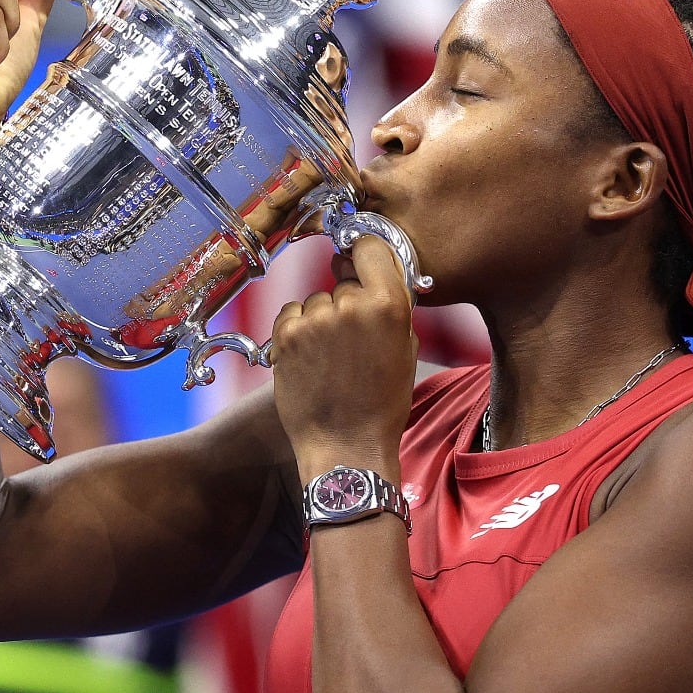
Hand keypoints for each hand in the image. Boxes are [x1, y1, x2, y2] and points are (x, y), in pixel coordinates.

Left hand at [270, 236, 417, 478]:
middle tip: (351, 340)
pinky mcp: (286, 335)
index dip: (364, 254)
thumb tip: (376, 275)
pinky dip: (298, 330)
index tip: (359, 262)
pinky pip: (292, 314)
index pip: (370, 247)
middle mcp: (350, 305)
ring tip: (330, 358)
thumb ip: (394, 309)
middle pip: (344, 281)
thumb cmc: (381, 405)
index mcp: (388, 305)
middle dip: (347, 302)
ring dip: (321, 319)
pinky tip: (310, 359)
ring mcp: (314, 320)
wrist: (346, 446)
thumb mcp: (406, 351)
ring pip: (316, 300)